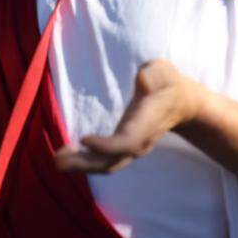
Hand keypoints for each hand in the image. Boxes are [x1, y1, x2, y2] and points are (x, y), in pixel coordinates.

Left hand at [55, 59, 199, 173]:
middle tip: (57, 160)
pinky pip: (103, 160)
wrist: (180, 102)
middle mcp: (138, 141)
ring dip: (80, 165)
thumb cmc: (166, 83)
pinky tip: (66, 154)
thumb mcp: (162, 72)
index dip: (107, 145)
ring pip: (106, 165)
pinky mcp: (123, 147)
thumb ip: (153, 75)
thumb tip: (144, 80)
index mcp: (146, 123)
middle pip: (112, 161)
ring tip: (56, 160)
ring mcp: (131, 147)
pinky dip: (84, 161)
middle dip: (84, 164)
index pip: (128, 141)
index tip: (84, 139)